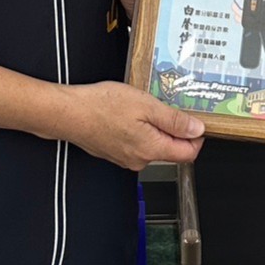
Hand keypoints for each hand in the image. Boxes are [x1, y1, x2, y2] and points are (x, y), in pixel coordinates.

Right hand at [64, 81, 205, 172]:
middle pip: (171, 150)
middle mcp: (140, 159)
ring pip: (153, 145)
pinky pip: (136, 143)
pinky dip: (139, 129)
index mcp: (152, 149)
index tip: (196, 120)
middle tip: (167, 106)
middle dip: (175, 130)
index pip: (189, 153)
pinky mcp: (115, 152)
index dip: (197, 137)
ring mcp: (126, 158)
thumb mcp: (146, 105)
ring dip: (156, 128)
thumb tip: (197, 130)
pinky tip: (129, 113)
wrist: (68, 113)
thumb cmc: (101, 106)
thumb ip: (174, 120)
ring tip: (145, 106)